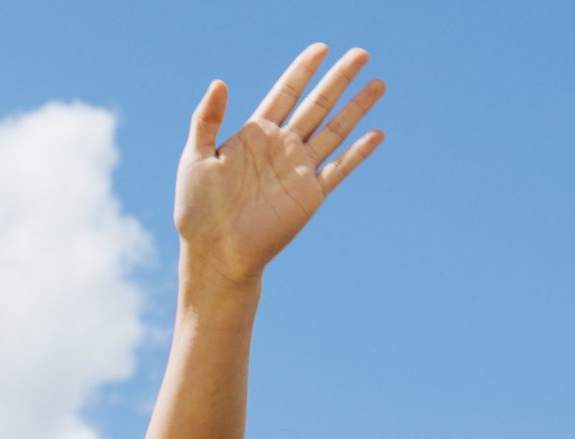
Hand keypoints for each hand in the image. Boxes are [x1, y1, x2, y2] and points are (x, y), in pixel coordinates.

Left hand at [176, 45, 385, 290]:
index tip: (322, 47)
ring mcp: (298, 170)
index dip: (303, 70)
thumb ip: (206, 120)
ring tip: (379, 83)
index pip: (285, 93)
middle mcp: (281, 148)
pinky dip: (358, 152)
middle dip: (338, 79)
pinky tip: (377, 134)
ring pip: (334, 130)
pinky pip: (339, 169)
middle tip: (361, 53)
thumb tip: (220, 81)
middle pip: (316, 104)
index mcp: (255, 135)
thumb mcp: (196, 158)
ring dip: (357, 108)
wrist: (215, 254)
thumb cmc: (197, 210)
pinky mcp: (310, 196)